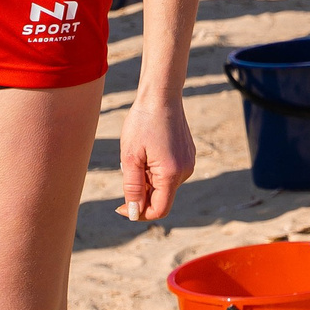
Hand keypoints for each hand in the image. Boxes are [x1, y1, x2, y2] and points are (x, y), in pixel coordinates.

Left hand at [115, 94, 194, 221]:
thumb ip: (133, 188)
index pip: (159, 210)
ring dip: (148, 180)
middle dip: (141, 192)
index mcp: (171, 173)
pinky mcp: (188, 154)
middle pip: (161, 198)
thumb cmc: (142, 124)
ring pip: (164, 185)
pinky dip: (156, 170)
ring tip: (138, 155)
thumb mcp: (130, 158)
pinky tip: (149, 149)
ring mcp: (189, 161)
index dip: (138, 213)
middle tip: (127, 168)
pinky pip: (170, 173)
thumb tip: (134, 212)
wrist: (162, 95)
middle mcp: (185, 170)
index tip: (120, 205)